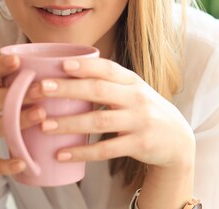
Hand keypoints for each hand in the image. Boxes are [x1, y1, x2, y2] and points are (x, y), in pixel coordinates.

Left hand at [37, 58, 194, 169]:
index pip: (108, 68)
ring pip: (100, 121)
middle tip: (41, 89)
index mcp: (133, 82)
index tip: (61, 65)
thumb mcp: (133, 92)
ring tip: (44, 125)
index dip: (85, 65)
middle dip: (68, 89)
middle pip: (99, 90)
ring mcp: (140, 122)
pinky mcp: (139, 145)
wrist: (177, 140)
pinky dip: (83, 152)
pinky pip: (106, 149)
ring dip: (70, 123)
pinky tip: (63, 154)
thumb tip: (66, 72)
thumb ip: (108, 83)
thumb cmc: (145, 112)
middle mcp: (137, 98)